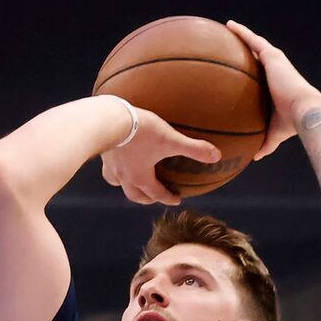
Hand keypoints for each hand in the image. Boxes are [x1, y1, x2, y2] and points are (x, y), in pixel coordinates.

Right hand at [97, 101, 222, 206]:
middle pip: (135, 195)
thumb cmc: (141, 132)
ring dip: (126, 185)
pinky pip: (108, 165)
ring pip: (118, 183)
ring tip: (130, 180)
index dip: (168, 197)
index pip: (156, 193)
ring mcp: (111, 166)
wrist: (110, 121)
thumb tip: (217, 156)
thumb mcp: (171, 140)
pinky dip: (114, 167)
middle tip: (153, 197)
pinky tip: (116, 158)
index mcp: (141, 177)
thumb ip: (194, 149)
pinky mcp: (103, 153)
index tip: (176, 199)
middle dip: (146, 198)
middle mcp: (124, 177)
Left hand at [223, 21, 315, 158]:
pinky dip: (242, 33)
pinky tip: (229, 26)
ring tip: (228, 28)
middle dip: (246, 49)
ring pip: (255, 43)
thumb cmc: (291, 124)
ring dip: (243, 35)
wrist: (304, 111)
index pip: (261, 74)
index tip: (240, 68)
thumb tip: (255, 157)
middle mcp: (276, 69)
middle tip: (231, 46)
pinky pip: (253, 40)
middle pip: (258, 55)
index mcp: (276, 84)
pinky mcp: (272, 55)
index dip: (252, 69)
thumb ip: (265, 143)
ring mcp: (275, 60)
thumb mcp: (274, 134)